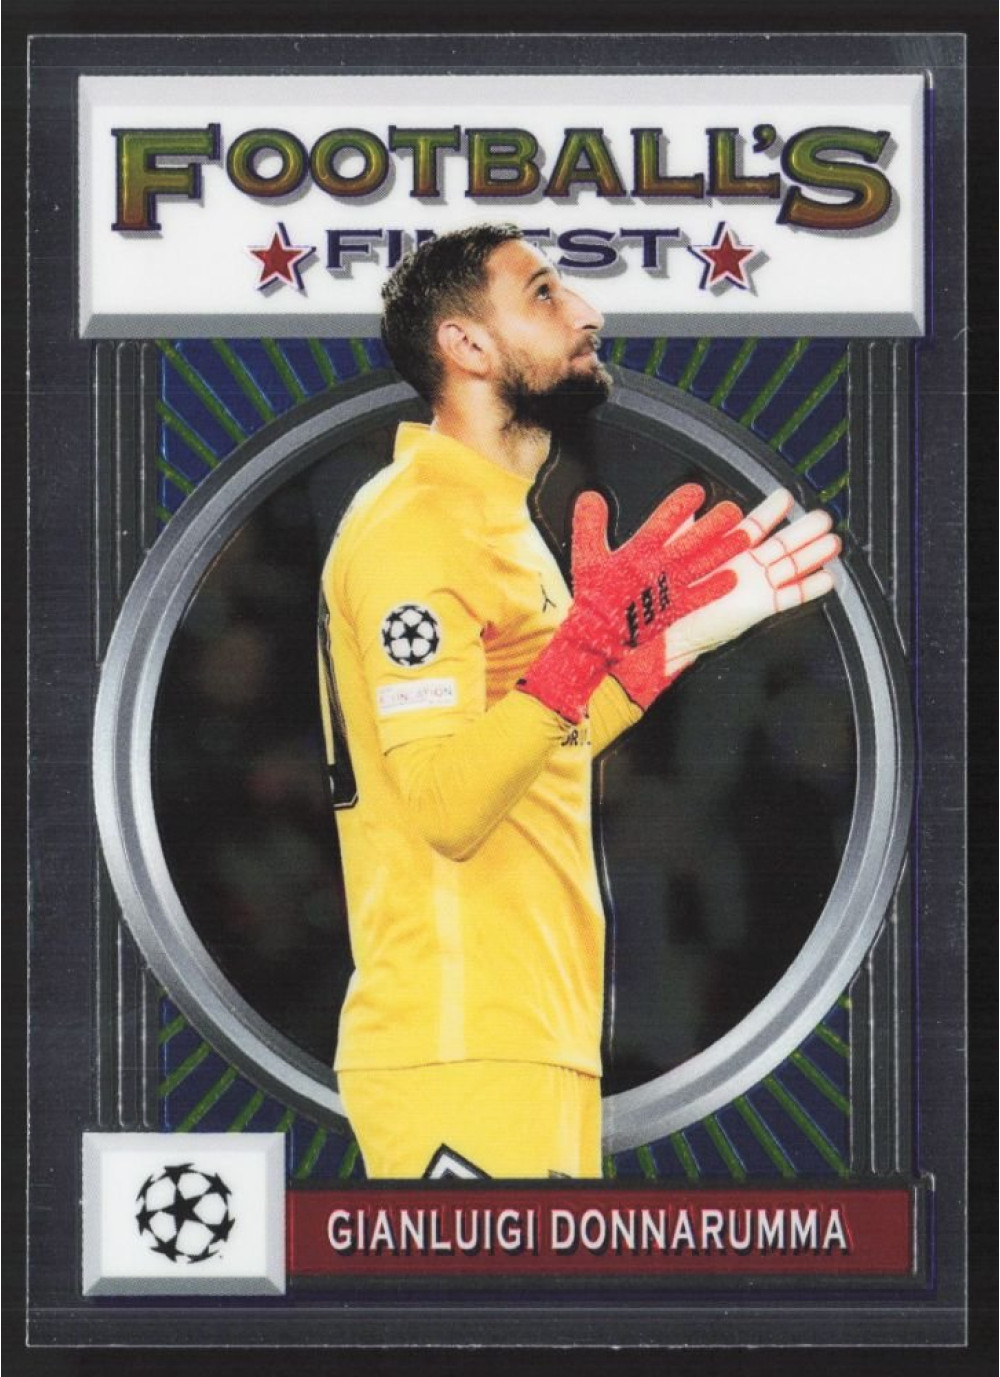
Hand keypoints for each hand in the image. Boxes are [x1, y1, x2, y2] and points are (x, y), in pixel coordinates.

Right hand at [520, 484, 749, 721]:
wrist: (599, 636)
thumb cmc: (594, 597)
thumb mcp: (585, 556)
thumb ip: (588, 524)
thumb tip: (590, 496)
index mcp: (639, 551)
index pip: (666, 519)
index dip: (683, 503)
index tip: (697, 492)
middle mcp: (660, 566)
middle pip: (696, 539)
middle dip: (717, 522)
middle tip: (732, 510)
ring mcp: (672, 588)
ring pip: (705, 563)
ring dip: (726, 549)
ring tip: (745, 537)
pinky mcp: (676, 609)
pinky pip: (702, 595)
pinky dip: (717, 586)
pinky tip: (732, 578)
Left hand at [613, 489, 839, 708]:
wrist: (668, 630)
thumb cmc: (668, 596)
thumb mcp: (676, 555)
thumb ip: (686, 530)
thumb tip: (688, 507)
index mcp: (729, 552)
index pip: (755, 526)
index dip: (771, 511)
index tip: (785, 496)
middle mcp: (746, 567)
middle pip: (782, 544)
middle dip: (804, 530)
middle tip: (823, 517)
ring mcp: (756, 586)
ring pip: (791, 567)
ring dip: (813, 555)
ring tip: (833, 542)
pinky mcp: (761, 607)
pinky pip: (790, 596)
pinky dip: (809, 588)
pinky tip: (827, 579)